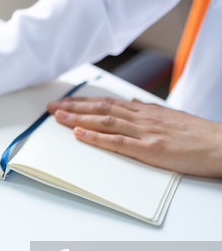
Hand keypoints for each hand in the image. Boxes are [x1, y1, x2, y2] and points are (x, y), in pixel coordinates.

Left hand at [47, 96, 221, 177]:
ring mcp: (145, 133)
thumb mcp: (172, 117)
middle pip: (101, 108)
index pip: (109, 102)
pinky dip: (96, 137)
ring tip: (57, 117)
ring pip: (105, 121)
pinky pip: (117, 142)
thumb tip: (133, 103)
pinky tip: (79, 134)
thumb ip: (150, 111)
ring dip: (78, 118)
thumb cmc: (200, 135)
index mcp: (147, 111)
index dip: (85, 101)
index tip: (66, 101)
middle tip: (52, 107)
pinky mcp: (150, 149)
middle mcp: (142, 118)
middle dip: (74, 107)